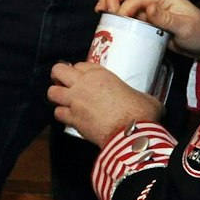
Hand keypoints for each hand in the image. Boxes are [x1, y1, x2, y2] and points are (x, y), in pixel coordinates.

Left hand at [48, 60, 164, 145]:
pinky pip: (58, 113)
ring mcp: (75, 101)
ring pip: (52, 92)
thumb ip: (137, 95)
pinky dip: (62, 115)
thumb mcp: (144, 97)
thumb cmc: (140, 112)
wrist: (131, 134)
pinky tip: (69, 117)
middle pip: (58, 71)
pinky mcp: (72, 119)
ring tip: (64, 100)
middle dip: (59, 76)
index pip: (80, 65)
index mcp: (100, 75)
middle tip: (64, 83)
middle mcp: (83, 84)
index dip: (80, 71)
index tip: (83, 77)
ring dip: (57, 96)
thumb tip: (147, 102)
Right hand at [96, 0, 199, 57]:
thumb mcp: (185, 27)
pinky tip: (111, 22)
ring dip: (111, 2)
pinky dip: (117, 13)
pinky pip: (129, 10)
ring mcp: (151, 6)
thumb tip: (148, 9)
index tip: (118, 20)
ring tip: (102, 14)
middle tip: (103, 11)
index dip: (124, 6)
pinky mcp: (148, 17)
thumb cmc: (199, 34)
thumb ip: (166, 18)